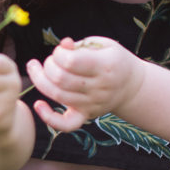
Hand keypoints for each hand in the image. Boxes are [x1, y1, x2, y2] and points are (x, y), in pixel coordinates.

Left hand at [25, 36, 142, 131]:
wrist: (132, 87)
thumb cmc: (113, 60)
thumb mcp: (102, 45)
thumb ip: (80, 45)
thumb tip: (63, 45)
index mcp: (105, 66)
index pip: (70, 62)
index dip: (58, 53)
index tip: (61, 50)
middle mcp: (99, 88)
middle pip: (60, 79)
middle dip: (48, 65)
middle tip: (52, 60)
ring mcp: (92, 104)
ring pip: (57, 96)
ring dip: (41, 80)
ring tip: (38, 69)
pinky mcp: (86, 115)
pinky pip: (66, 124)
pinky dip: (49, 117)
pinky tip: (38, 104)